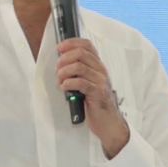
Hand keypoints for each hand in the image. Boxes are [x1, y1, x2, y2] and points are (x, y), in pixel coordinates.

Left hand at [56, 38, 129, 157]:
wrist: (109, 123)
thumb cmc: (96, 104)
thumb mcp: (88, 84)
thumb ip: (79, 73)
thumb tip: (61, 64)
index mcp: (98, 67)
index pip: (87, 45)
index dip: (72, 43)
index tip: (59, 48)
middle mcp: (101, 71)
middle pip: (81, 53)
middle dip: (64, 58)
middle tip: (58, 68)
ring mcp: (101, 82)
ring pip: (79, 66)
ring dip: (64, 72)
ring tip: (60, 80)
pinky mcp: (98, 94)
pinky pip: (81, 82)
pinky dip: (69, 83)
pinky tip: (65, 88)